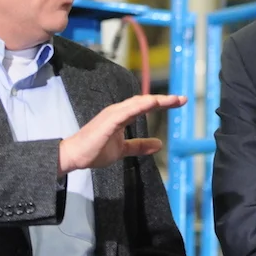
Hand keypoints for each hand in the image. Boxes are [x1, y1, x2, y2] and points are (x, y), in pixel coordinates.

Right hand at [58, 94, 185, 174]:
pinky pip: (127, 111)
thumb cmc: (94, 150)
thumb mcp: (123, 149)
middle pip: (144, 101)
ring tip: (172, 100)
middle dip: (164, 100)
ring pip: (138, 103)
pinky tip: (152, 103)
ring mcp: (113, 114)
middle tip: (182, 99)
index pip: (145, 106)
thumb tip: (159, 144)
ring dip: (155, 100)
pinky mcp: (108, 121)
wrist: (74, 156)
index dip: (162, 103)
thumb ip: (139, 145)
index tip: (179, 102)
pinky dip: (140, 106)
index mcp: (122, 116)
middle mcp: (118, 111)